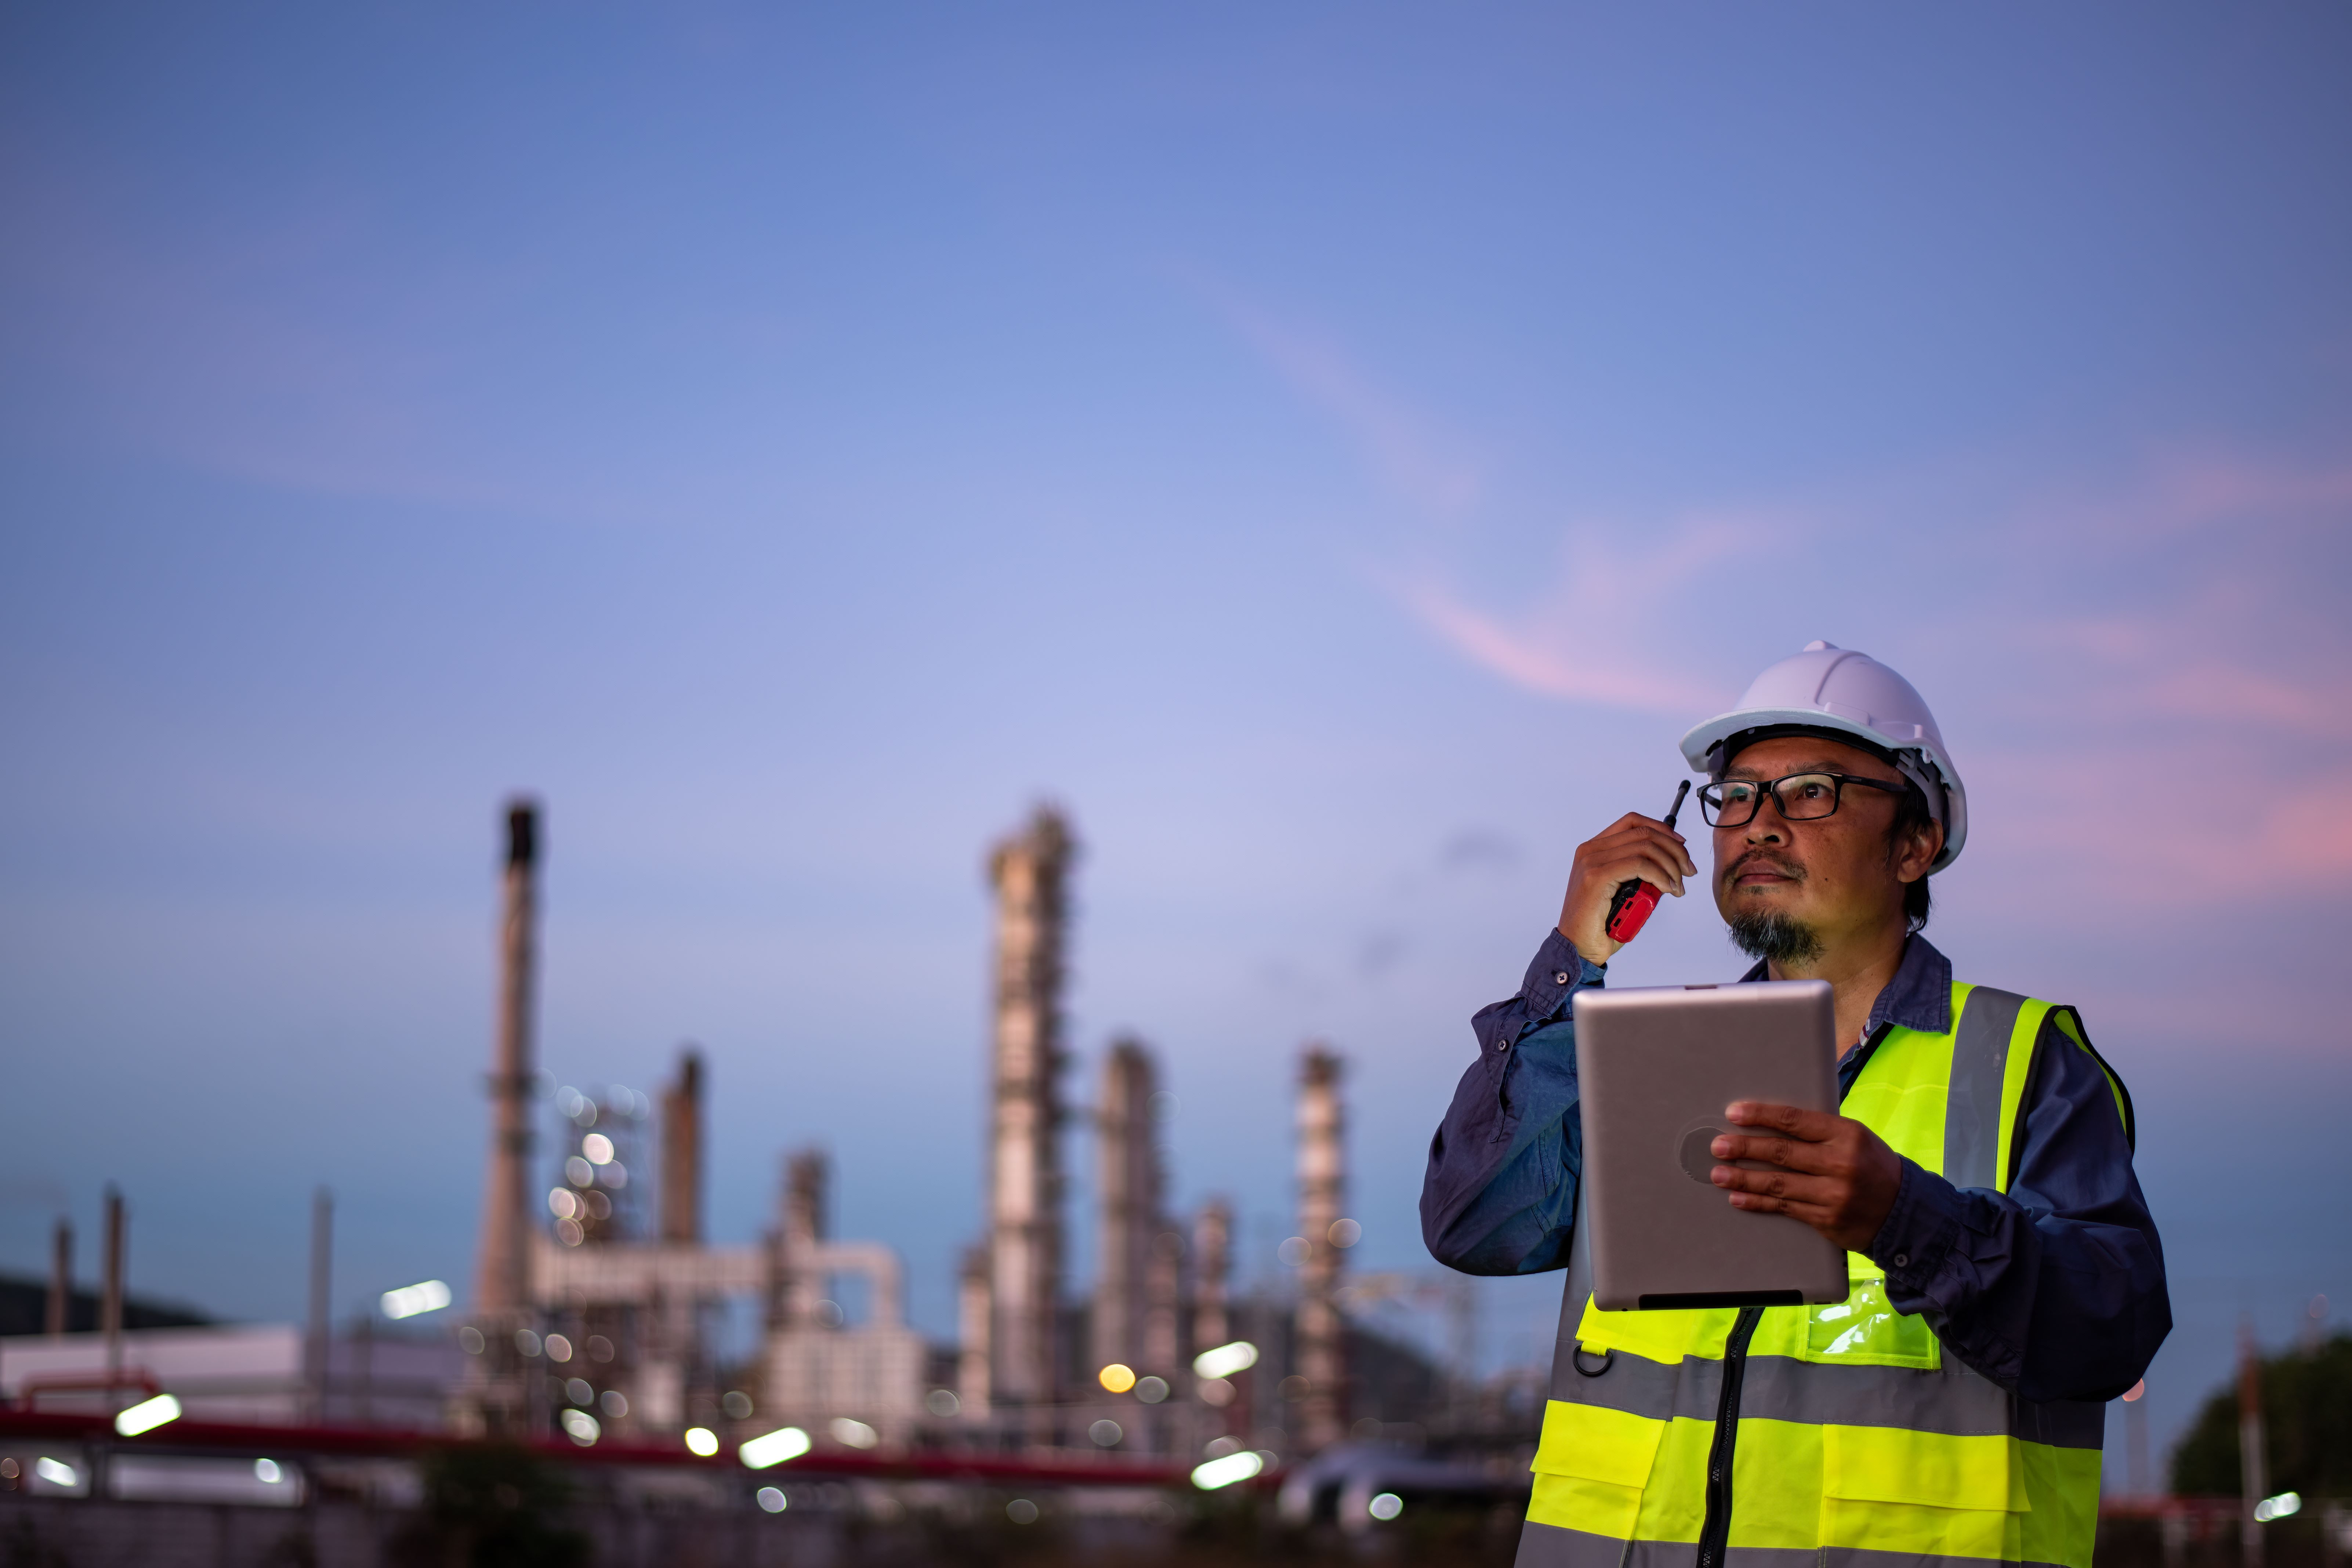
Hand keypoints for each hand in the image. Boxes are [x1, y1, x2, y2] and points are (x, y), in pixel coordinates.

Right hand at [1557, 812, 1697, 962]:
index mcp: (1595, 849)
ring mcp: (1591, 861)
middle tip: (1688, 871)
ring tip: (1678, 886)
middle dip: (1674, 850)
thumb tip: (1669, 865)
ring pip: (1644, 847)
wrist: (1578, 947)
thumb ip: (1638, 874)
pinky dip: (1660, 875)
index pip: (1633, 822)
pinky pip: (1639, 865)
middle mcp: (1591, 850)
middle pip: (1643, 833)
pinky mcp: (1596, 877)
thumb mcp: (1622, 891)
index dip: (1662, 829)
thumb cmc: (1600, 924)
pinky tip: (1667, 888)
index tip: (1681, 845)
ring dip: (1670, 865)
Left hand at [1710, 1102, 1902, 1252]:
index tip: (1734, 1113)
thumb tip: (1770, 1120)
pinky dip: (1759, 1203)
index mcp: (1847, 1134)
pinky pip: (1785, 1208)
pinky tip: (1738, 1198)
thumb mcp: (1855, 1137)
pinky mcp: (1827, 1220)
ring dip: (1743, 1179)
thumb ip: (1819, 1131)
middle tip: (1718, 1146)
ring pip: (1778, 1184)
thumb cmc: (1872, 1165)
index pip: (1794, 1120)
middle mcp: (1840, 1163)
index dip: (1760, 1115)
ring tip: (1718, 1174)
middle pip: (1781, 1153)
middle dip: (1744, 1149)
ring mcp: (1834, 1194)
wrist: (1904, 1210)